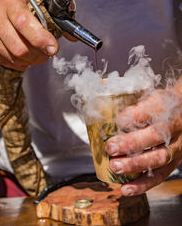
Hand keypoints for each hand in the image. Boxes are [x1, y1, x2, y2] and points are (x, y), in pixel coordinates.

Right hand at [0, 0, 58, 70]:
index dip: (41, 39)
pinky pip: (6, 62)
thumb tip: (72, 35)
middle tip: (48, 51)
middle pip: (20, 48)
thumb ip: (54, 13)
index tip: (54, 48)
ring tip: (38, 52)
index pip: (25, 24)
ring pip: (13, 58)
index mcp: (9, 1)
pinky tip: (25, 54)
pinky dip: (20, 62)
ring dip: (31, 60)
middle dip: (40, 55)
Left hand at [105, 80, 181, 195]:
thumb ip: (135, 107)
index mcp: (166, 107)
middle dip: (130, 143)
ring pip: (158, 158)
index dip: (134, 116)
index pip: (152, 109)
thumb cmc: (163, 106)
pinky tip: (126, 188)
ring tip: (115, 166)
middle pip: (154, 136)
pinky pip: (160, 176)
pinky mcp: (175, 162)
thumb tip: (112, 117)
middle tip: (110, 147)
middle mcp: (173, 127)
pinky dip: (142, 185)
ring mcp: (176, 147)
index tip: (118, 120)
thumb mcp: (151, 97)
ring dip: (134, 164)